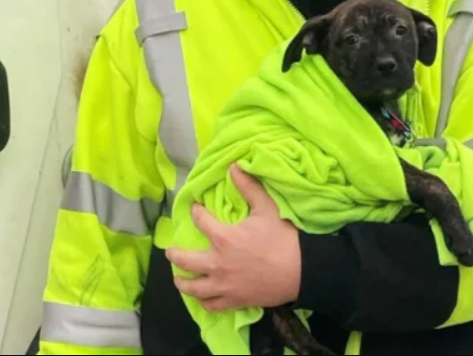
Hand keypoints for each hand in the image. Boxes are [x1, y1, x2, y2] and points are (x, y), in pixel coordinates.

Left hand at [168, 164, 300, 311]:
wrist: (301, 272)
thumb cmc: (283, 239)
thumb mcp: (267, 207)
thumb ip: (248, 187)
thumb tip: (233, 166)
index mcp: (223, 238)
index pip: (200, 221)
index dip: (195, 212)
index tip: (195, 208)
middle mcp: (216, 264)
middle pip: (184, 261)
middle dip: (174, 254)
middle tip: (171, 251)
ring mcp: (223, 285)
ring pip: (193, 288)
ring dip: (182, 282)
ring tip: (179, 278)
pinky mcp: (234, 301)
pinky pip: (211, 305)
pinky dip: (203, 301)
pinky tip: (202, 297)